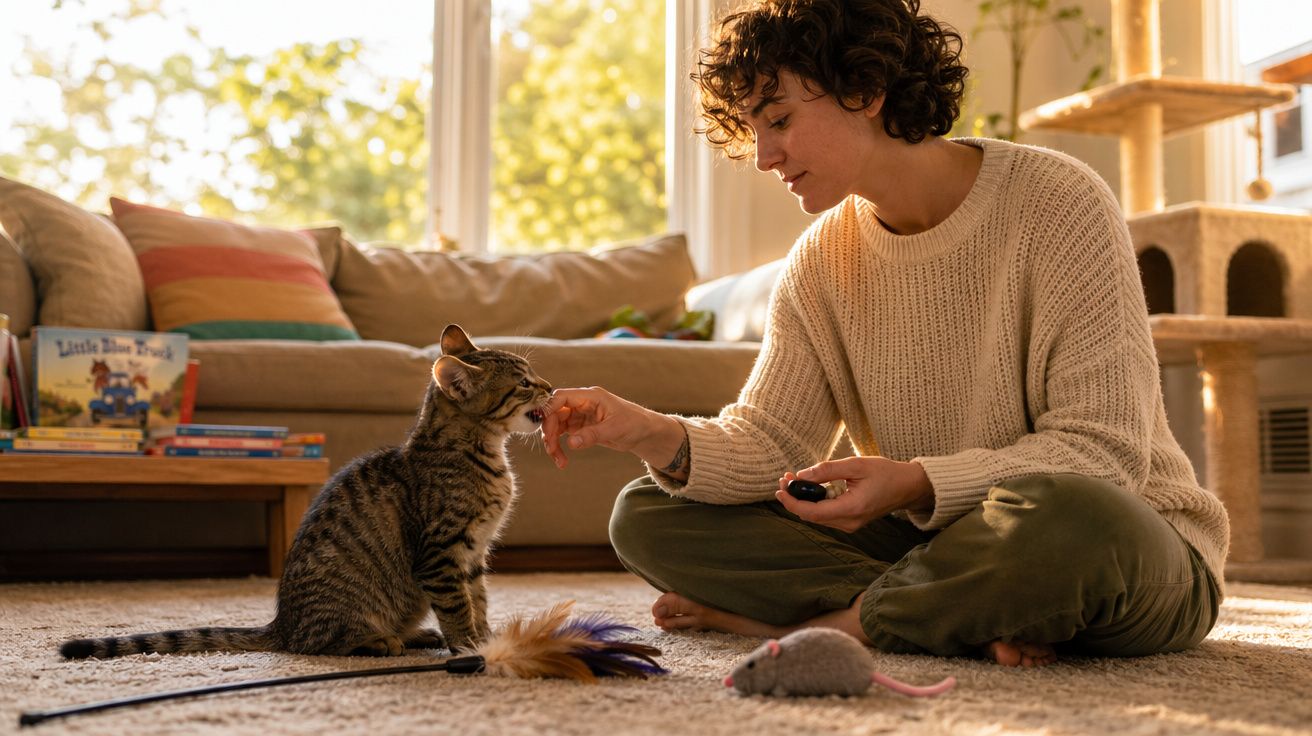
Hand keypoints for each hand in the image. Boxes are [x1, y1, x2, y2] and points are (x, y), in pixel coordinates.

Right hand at [539, 387, 682, 469]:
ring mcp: (580, 415)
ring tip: (559, 461)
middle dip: (550, 431)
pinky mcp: (581, 428)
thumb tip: (570, 443)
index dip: (548, 409)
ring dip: (553, 442)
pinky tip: (562, 461)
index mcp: (590, 396)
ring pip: (556, 425)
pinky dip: (560, 447)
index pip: (561, 397)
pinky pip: (563, 435)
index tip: (542, 427)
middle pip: (555, 413)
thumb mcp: (615, 429)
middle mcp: (582, 403)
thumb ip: (592, 435)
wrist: (644, 433)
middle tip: (552, 450)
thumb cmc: (635, 424)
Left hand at [774, 457, 933, 532]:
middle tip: (785, 478)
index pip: (811, 512)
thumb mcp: (856, 465)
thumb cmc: (885, 473)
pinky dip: (814, 502)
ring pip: (816, 517)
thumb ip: (827, 470)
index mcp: (852, 509)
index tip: (781, 487)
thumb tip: (801, 475)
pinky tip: (809, 487)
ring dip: (803, 500)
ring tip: (794, 479)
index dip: (792, 501)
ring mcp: (850, 525)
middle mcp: (849, 523)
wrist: (907, 487)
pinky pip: (825, 515)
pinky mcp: (850, 522)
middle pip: (811, 516)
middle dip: (794, 497)